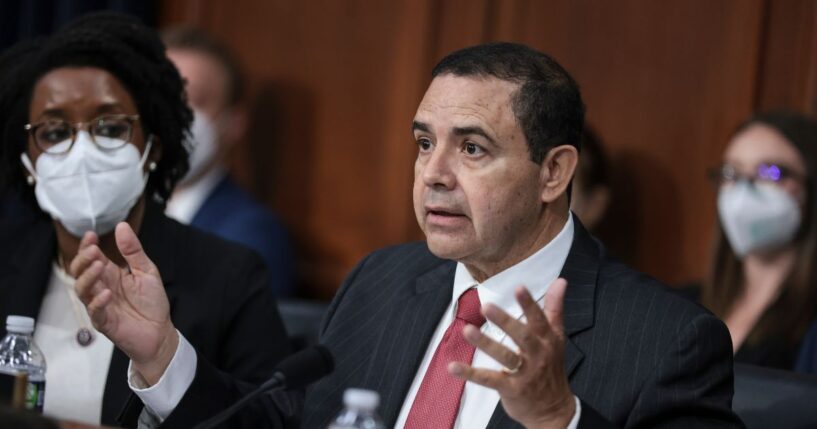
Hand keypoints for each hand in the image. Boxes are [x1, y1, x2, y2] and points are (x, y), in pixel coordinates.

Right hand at [71, 222, 177, 385]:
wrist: (160, 331)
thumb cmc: (152, 302)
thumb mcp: (146, 271)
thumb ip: (133, 251)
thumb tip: (121, 226)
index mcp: (111, 274)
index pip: (92, 258)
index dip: (87, 246)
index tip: (91, 235)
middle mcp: (101, 288)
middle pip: (80, 272)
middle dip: (83, 260)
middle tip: (93, 251)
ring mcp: (100, 305)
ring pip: (82, 290)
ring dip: (88, 277)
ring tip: (99, 266)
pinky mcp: (104, 322)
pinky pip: (94, 312)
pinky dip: (98, 302)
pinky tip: (106, 294)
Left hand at [449, 278, 575, 428]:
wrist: (554, 409)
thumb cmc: (551, 367)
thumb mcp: (556, 338)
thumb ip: (555, 309)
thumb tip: (560, 280)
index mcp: (548, 340)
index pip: (539, 319)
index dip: (529, 304)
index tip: (519, 288)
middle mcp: (538, 355)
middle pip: (522, 336)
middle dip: (505, 321)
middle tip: (486, 306)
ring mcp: (525, 373)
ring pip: (505, 356)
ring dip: (486, 343)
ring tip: (467, 331)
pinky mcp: (511, 389)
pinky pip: (490, 380)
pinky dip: (470, 374)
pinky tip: (453, 367)